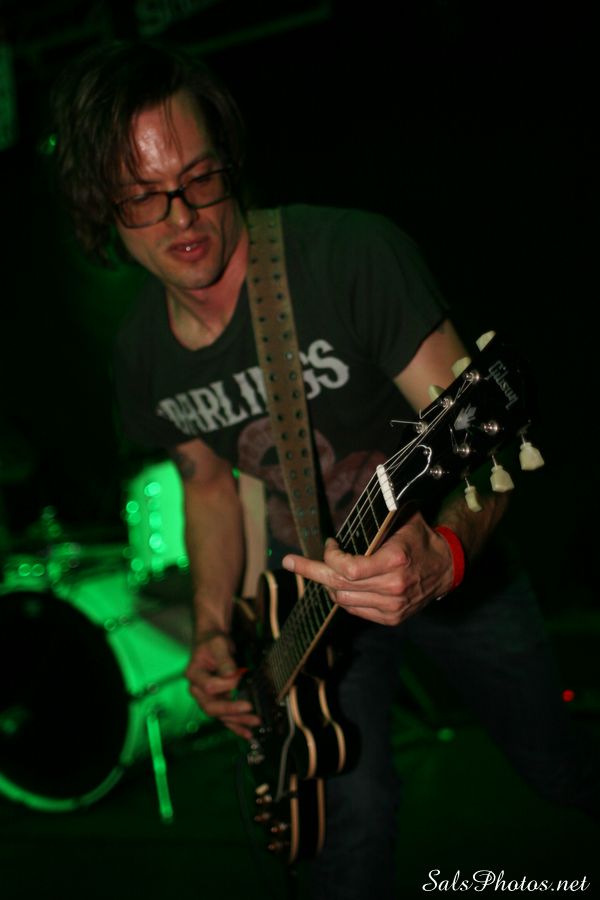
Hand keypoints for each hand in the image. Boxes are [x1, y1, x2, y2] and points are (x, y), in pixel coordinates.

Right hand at [185, 631, 260, 739]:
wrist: (213, 642)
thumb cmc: (213, 641)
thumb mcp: (218, 644)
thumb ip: (224, 659)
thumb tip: (232, 675)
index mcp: (194, 675)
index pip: (209, 687)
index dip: (225, 684)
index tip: (239, 676)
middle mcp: (197, 690)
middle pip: (212, 707)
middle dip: (232, 711)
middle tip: (250, 709)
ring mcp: (207, 698)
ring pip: (220, 715)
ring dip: (238, 721)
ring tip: (255, 723)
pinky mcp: (217, 701)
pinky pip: (225, 717)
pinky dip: (236, 725)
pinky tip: (247, 733)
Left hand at [282, 510, 453, 625]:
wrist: (446, 567)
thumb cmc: (419, 539)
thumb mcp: (402, 520)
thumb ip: (376, 519)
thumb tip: (348, 505)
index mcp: (394, 562)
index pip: (348, 569)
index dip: (330, 558)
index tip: (329, 543)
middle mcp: (393, 588)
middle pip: (339, 585)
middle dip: (312, 571)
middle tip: (290, 562)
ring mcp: (392, 606)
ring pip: (343, 599)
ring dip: (329, 584)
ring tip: (326, 569)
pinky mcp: (391, 618)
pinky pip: (354, 609)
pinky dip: (343, 596)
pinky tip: (342, 583)